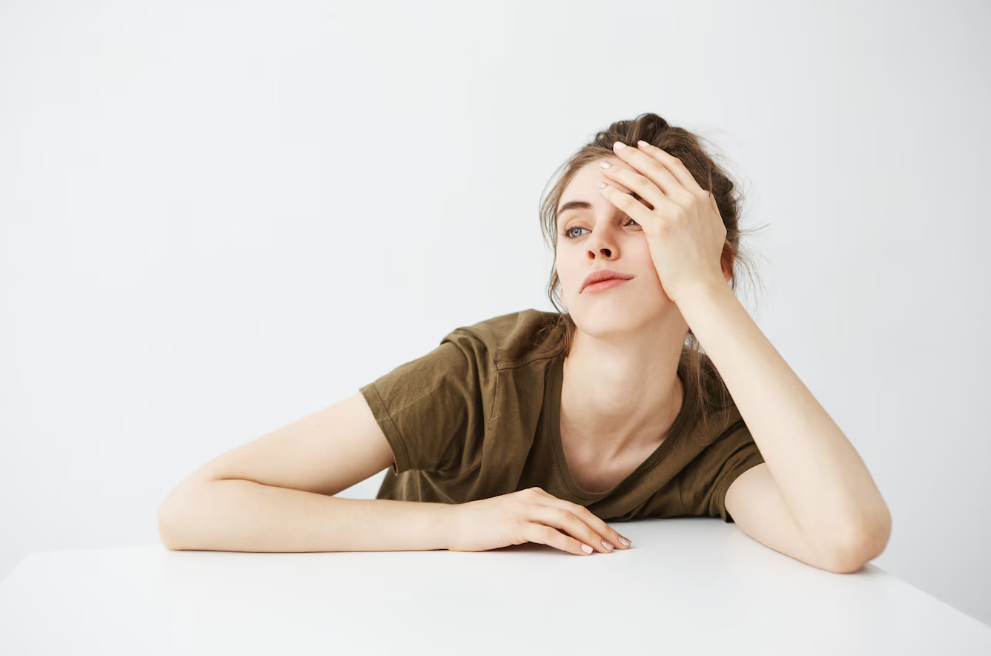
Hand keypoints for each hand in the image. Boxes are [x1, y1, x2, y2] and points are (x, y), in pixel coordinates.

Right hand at [444, 487, 631, 555]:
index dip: (598, 523)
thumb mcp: (515, 517)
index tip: (615, 537)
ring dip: (591, 536)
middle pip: (577, 512)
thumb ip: (538, 520)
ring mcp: (524, 509)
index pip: (575, 508)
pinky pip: (549, 533)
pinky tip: (582, 552)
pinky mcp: (515, 524)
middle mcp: (533, 498)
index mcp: (536, 495)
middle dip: (602, 529)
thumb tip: (565, 537)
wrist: (455, 523)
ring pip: (567, 520)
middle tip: (621, 544)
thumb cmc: (484, 525)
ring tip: (607, 549)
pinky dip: (569, 543)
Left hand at [598, 140, 728, 305]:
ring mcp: (673, 213)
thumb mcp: (714, 228)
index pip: (674, 167)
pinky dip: (615, 194)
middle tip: (617, 147)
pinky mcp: (658, 227)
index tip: (641, 146)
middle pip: (655, 169)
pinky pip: (631, 204)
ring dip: (621, 171)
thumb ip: (707, 209)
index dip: (655, 154)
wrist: (701, 285)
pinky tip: (603, 189)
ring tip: (605, 167)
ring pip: (641, 183)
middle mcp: (688, 200)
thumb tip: (704, 196)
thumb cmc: (704, 263)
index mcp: (700, 198)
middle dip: (633, 155)